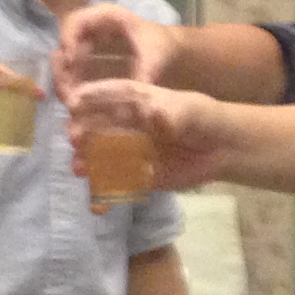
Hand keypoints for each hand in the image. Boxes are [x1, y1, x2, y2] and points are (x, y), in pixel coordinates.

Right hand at [52, 3, 180, 95]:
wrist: (168, 53)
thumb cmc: (161, 45)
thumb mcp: (157, 53)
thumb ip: (148, 70)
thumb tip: (139, 96)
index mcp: (104, 17)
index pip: (75, 21)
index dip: (68, 39)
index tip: (71, 62)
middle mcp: (89, 31)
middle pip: (63, 46)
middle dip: (62, 71)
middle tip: (68, 94)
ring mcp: (85, 50)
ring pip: (64, 65)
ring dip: (64, 85)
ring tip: (72, 105)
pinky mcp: (87, 68)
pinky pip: (72, 79)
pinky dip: (73, 92)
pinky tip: (78, 108)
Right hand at [65, 78, 229, 190]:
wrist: (221, 149)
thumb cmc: (204, 118)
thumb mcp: (190, 111)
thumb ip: (172, 113)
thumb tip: (152, 113)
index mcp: (134, 101)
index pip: (108, 97)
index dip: (90, 98)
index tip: (73, 103)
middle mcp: (126, 125)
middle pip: (97, 126)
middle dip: (83, 131)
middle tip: (74, 139)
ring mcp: (129, 150)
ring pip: (102, 155)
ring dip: (88, 161)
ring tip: (79, 168)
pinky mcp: (137, 175)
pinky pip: (116, 183)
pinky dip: (105, 190)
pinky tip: (95, 198)